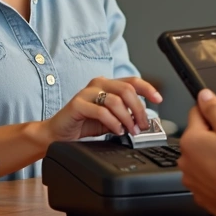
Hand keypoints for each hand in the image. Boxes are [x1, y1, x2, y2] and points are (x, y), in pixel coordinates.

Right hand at [44, 76, 161, 141]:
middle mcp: (98, 84)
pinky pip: (101, 111)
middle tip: (142, 125)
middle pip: (127, 90)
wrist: (57, 134)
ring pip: (116, 100)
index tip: (158, 99)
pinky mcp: (77, 104)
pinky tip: (116, 130)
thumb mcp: (110, 120)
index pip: (132, 81)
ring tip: (129, 131)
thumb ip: (124, 115)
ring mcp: (86, 92)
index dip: (148, 89)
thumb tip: (143, 120)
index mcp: (107, 85)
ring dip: (127, 118)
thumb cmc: (83, 124)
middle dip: (139, 109)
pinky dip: (113, 122)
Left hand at [177, 89, 215, 215]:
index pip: (195, 114)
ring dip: (211, 157)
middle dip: (212, 137)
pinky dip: (213, 175)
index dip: (211, 114)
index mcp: (190, 139)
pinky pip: (204, 176)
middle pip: (198, 137)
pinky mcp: (198, 192)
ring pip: (200, 158)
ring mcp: (190, 177)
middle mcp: (185, 158)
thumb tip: (204, 95)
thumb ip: (214, 109)